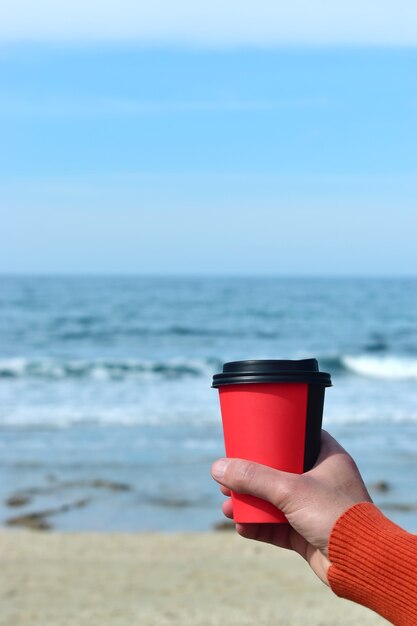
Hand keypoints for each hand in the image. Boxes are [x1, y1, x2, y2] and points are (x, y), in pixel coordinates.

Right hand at [211, 430, 371, 584]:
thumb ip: (253, 478)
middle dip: (251, 476)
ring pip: (275, 500)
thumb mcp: (290, 490)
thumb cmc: (335, 516)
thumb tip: (218, 468)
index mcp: (328, 458)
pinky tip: (240, 526)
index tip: (251, 435)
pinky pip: (277, 526)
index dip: (274, 434)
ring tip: (226, 506)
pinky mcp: (308, 533)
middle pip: (279, 470)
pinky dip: (259, 526)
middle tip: (228, 475)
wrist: (362, 565)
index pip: (298, 436)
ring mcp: (314, 508)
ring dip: (250, 503)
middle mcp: (322, 480)